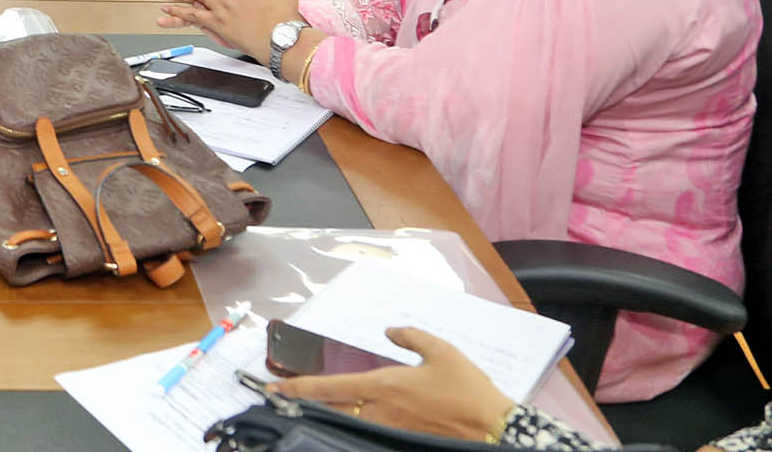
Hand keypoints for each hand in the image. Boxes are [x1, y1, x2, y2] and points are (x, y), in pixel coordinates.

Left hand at [269, 327, 513, 439]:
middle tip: (281, 399)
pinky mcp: (401, 441)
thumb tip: (390, 330)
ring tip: (307, 407)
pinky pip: (368, 434)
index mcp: (385, 386)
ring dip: (326, 415)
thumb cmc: (468, 389)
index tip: (276, 387)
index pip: (331, 387)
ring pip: (346, 423)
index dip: (300, 387)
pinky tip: (346, 422)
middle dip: (304, 404)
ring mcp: (389, 430)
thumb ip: (411, 337)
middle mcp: (380, 411)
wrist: (495, 429)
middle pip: (331, 410)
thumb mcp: (441, 352)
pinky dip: (351, 427)